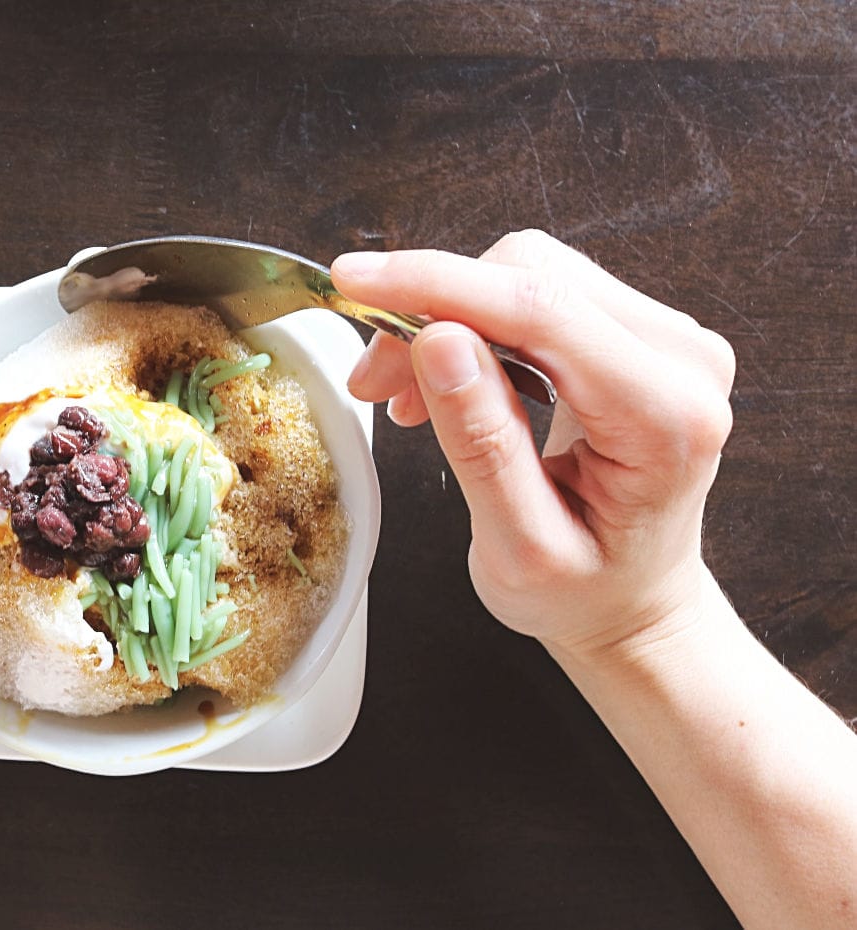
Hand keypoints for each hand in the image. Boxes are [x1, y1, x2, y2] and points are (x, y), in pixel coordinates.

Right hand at [335, 230, 736, 657]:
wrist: (635, 604)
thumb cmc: (584, 592)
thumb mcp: (518, 548)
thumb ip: (481, 445)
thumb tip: (436, 342)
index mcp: (666, 417)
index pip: (542, 311)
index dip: (438, 286)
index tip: (355, 282)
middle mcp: (681, 359)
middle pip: (532, 276)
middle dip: (432, 312)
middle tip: (374, 383)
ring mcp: (664, 338)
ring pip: (528, 274)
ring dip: (447, 319)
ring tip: (406, 396)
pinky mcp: (636, 330)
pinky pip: (538, 294)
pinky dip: (474, 326)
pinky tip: (447, 382)